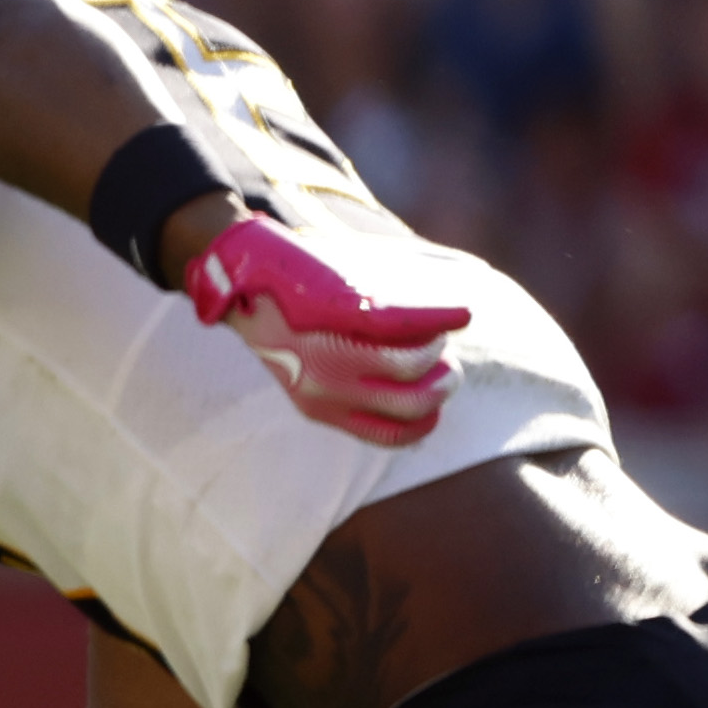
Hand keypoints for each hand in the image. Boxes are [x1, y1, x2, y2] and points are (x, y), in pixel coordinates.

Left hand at [184, 212, 465, 449]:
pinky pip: (407, 324)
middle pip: (415, 404)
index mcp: (321, 406)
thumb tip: (421, 372)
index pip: (393, 434)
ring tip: (424, 326)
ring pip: (413, 364)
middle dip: (444, 381)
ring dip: (434, 343)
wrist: (243, 272)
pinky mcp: (343, 312)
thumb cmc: (286, 312)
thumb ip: (360, 374)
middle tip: (441, 356)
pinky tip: (464, 315)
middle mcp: (326, 390)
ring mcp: (333, 353)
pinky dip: (442, 318)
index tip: (433, 393)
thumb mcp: (317, 358)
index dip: (427, 418)